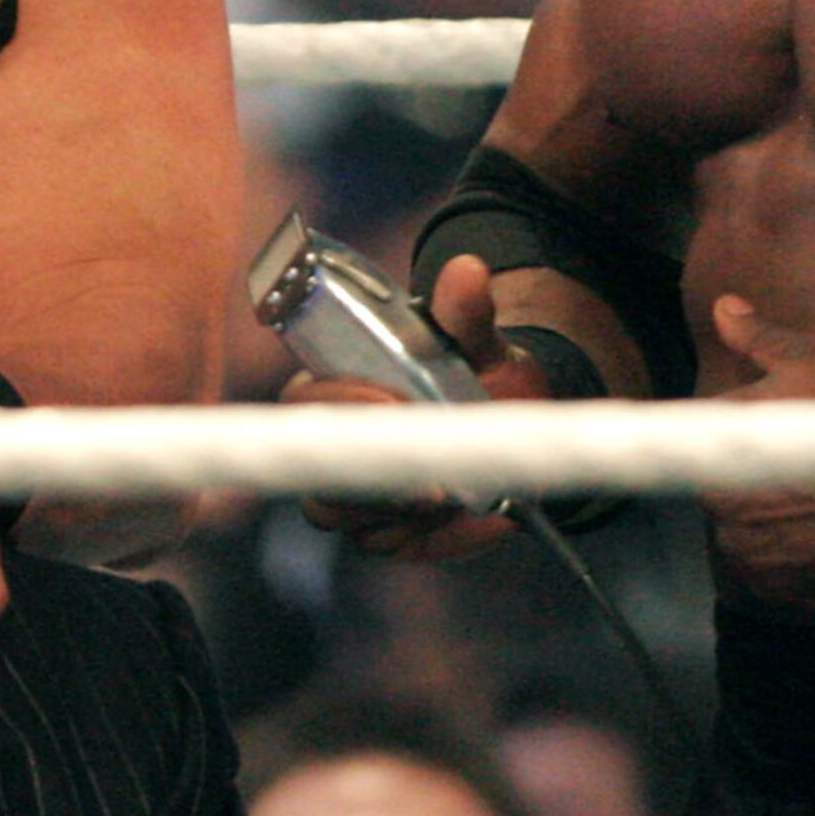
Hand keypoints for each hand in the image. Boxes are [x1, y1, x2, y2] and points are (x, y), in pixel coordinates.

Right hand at [290, 256, 535, 559]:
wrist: (509, 420)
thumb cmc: (473, 370)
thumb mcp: (475, 339)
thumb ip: (465, 311)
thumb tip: (468, 271)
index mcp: (335, 390)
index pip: (306, 403)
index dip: (342, 405)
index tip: (398, 401)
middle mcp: (333, 446)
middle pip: (314, 476)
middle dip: (370, 478)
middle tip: (433, 476)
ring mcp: (354, 496)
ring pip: (343, 516)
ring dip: (400, 509)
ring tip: (460, 492)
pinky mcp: (386, 533)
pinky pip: (396, 544)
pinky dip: (443, 533)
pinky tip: (490, 512)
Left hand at [701, 296, 814, 609]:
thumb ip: (762, 339)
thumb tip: (724, 309)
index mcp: (714, 450)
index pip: (715, 433)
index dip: (757, 427)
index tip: (794, 432)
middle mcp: (714, 513)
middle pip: (728, 485)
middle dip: (762, 474)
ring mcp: (744, 563)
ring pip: (748, 533)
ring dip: (776, 522)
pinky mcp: (775, 603)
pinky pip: (769, 578)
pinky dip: (792, 563)